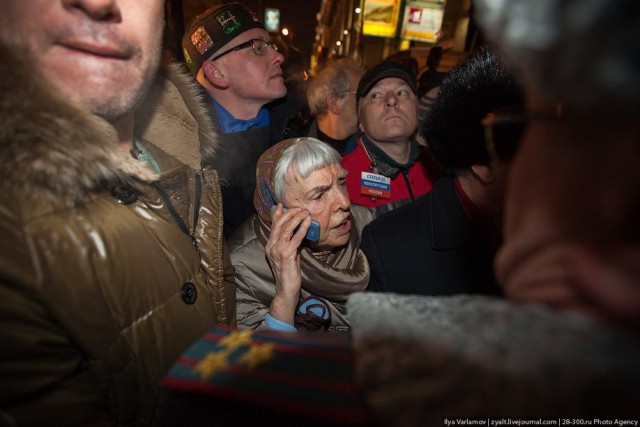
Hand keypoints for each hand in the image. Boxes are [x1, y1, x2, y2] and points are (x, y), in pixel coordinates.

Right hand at [265, 203, 312, 324]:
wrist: (286, 290)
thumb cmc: (289, 273)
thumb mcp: (289, 254)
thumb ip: (291, 243)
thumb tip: (298, 231)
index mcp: (270, 246)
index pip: (273, 226)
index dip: (277, 214)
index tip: (281, 205)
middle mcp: (271, 247)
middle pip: (279, 224)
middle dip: (290, 214)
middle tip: (300, 208)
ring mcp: (277, 251)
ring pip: (286, 229)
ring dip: (297, 218)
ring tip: (305, 213)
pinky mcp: (286, 255)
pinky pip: (295, 239)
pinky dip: (302, 229)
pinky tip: (308, 223)